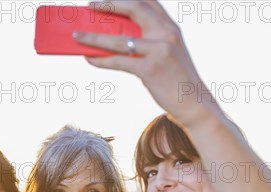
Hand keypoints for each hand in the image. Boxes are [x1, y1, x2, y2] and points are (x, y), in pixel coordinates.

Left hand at [73, 0, 221, 127]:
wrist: (194, 103)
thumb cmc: (176, 79)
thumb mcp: (168, 53)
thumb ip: (149, 41)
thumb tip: (115, 40)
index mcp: (171, 27)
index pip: (148, 1)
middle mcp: (166, 33)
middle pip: (134, 8)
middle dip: (109, 4)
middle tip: (90, 5)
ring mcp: (159, 50)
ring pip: (118, 38)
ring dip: (93, 36)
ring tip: (76, 36)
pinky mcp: (150, 69)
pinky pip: (118, 61)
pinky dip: (101, 60)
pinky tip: (89, 59)